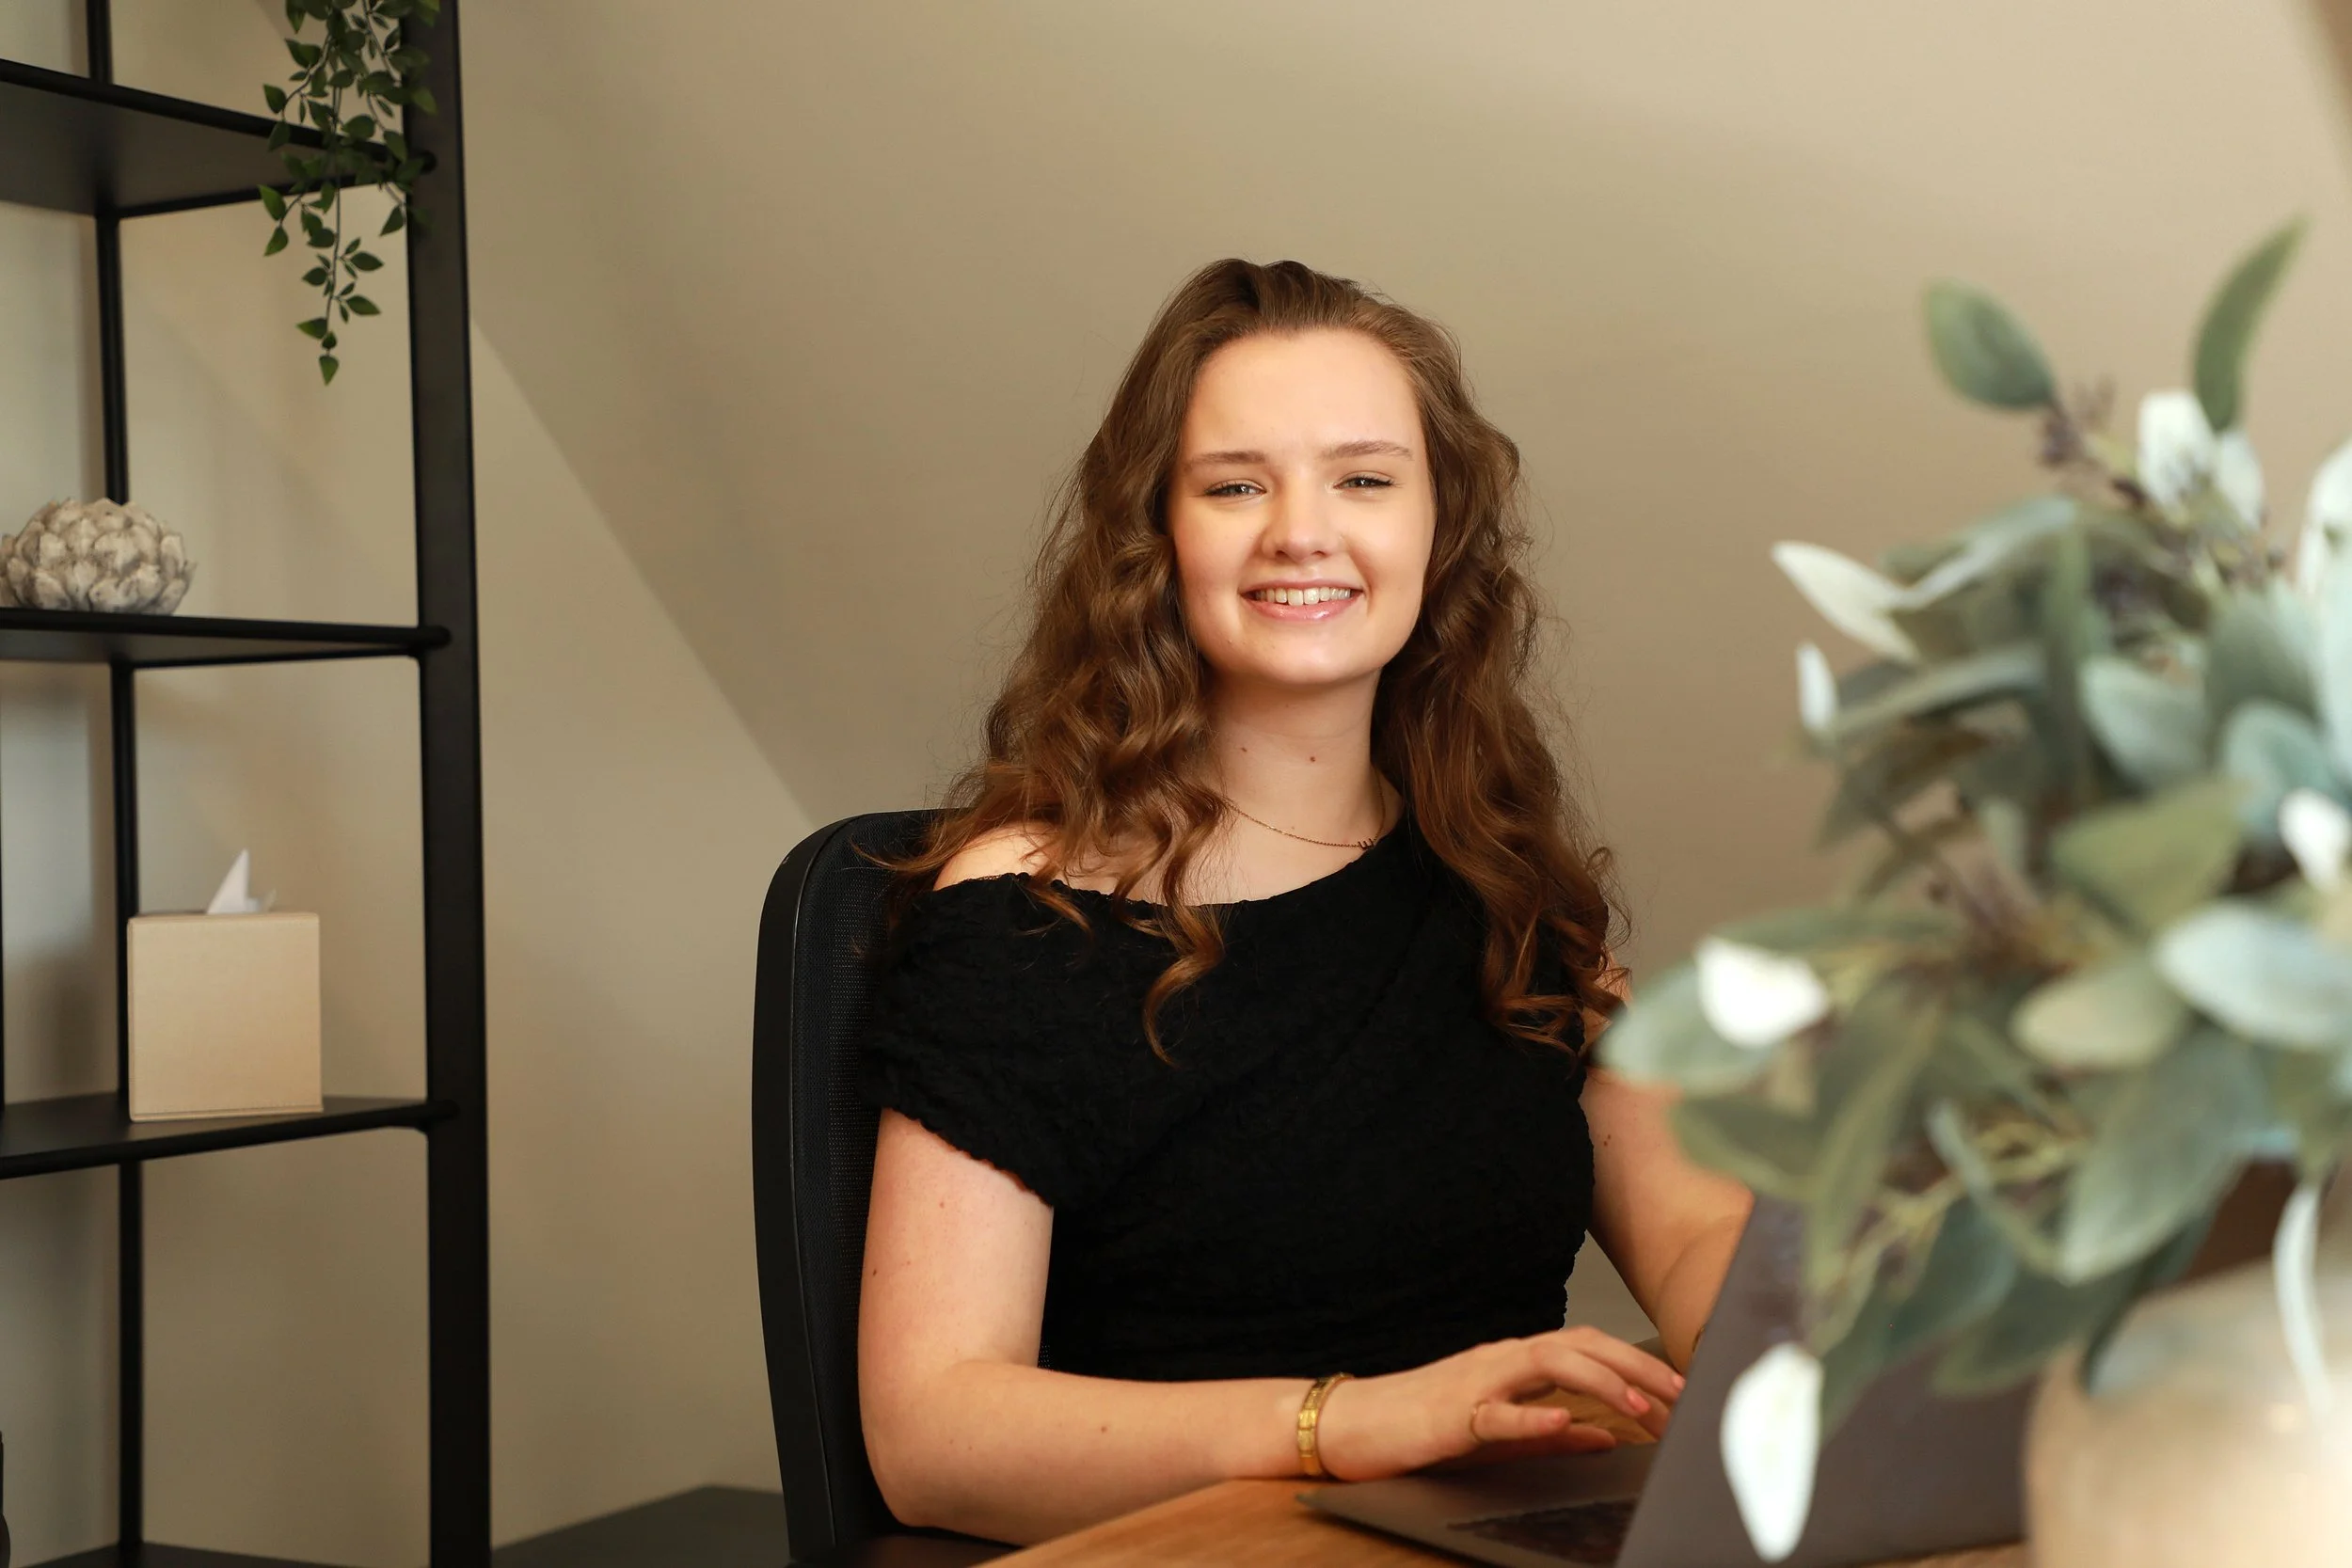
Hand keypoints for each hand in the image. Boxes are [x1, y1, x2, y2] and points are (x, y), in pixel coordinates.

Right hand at [1311, 1326, 1684, 1481]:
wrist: (1358, 1424)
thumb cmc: (1426, 1425)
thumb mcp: (1503, 1432)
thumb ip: (1554, 1432)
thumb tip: (1606, 1435)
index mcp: (1516, 1361)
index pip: (1588, 1348)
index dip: (1637, 1363)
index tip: (1680, 1391)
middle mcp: (1502, 1358)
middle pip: (1579, 1345)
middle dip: (1635, 1365)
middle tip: (1682, 1393)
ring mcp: (1477, 1380)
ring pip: (1547, 1364)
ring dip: (1599, 1381)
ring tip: (1640, 1405)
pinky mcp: (1453, 1413)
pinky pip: (1497, 1412)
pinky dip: (1532, 1414)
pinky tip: (1563, 1419)